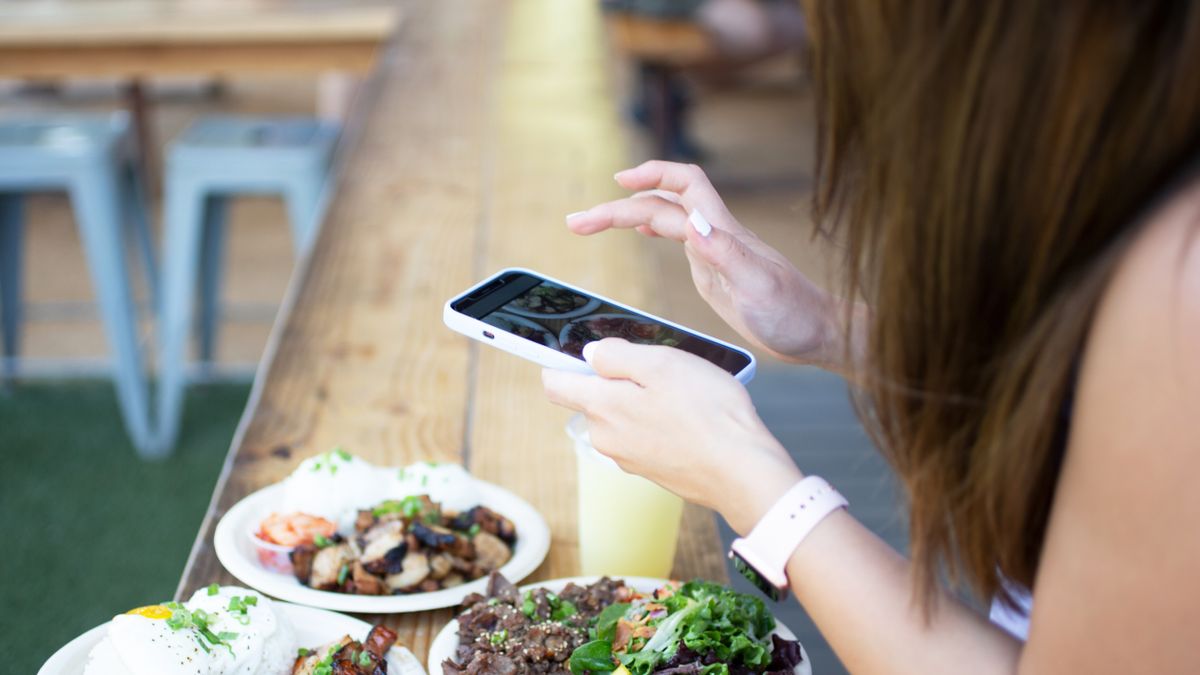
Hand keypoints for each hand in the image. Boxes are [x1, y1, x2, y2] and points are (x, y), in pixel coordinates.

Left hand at [542, 338, 803, 534]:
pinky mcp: (652, 470)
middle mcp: (606, 438)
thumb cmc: (707, 413)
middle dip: (618, 381)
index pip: (554, 384)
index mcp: (601, 408)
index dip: (560, 361)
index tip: (584, 351)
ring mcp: (628, 458)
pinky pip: (644, 436)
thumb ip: (617, 356)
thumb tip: (590, 354)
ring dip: (643, 402)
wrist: (742, 472)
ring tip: (683, 394)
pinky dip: (660, 423)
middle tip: (660, 369)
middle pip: (594, 398)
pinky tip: (691, 418)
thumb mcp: (662, 364)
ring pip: (623, 417)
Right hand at [567, 161, 841, 366]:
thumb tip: (692, 223)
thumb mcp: (759, 289)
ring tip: (588, 226)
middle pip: (660, 203)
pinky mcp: (714, 270)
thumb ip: (726, 255)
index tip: (617, 182)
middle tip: (575, 223)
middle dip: (616, 208)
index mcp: (723, 234)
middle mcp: (716, 235)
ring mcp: (714, 251)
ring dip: (626, 216)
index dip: (651, 174)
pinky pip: (676, 237)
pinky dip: (651, 229)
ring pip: (664, 218)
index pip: (684, 184)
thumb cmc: (793, 315)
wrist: (818, 333)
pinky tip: (641, 233)